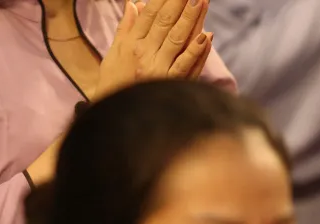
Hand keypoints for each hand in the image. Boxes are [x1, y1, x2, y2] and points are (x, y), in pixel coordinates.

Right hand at [94, 0, 211, 99]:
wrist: (114, 116)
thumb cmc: (113, 84)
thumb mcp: (113, 55)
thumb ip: (125, 28)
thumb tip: (134, 4)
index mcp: (130, 46)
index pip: (149, 15)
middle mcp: (144, 55)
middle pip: (165, 23)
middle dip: (179, 2)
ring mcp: (157, 69)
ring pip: (177, 39)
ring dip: (191, 19)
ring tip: (202, 1)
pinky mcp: (168, 84)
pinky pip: (185, 65)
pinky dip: (196, 51)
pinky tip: (206, 36)